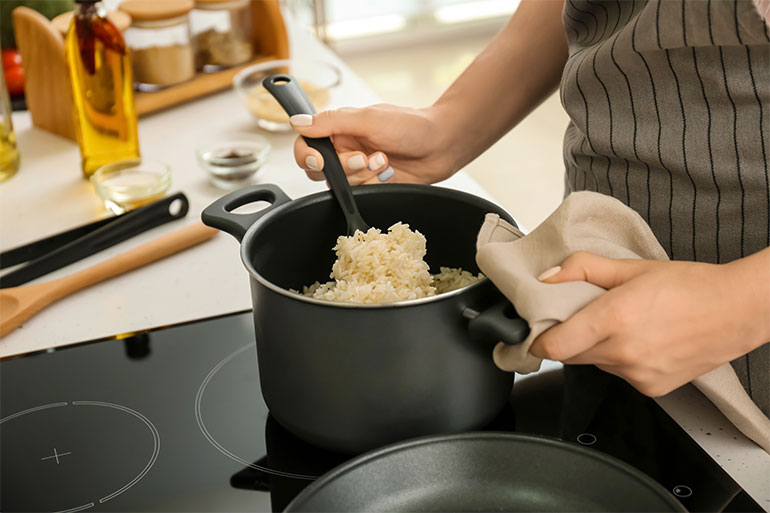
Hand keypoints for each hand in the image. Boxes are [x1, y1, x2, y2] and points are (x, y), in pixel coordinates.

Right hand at [290, 104, 456, 184]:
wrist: (441, 145)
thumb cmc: (411, 125)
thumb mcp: (369, 118)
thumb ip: (331, 121)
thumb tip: (297, 122)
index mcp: (339, 128)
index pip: (305, 144)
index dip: (307, 155)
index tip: (320, 160)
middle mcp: (344, 149)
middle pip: (319, 169)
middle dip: (342, 167)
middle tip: (363, 158)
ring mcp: (357, 169)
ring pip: (339, 184)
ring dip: (362, 174)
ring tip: (383, 161)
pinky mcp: (370, 185)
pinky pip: (358, 193)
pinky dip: (373, 183)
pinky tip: (388, 172)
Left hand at [529, 251, 769, 396]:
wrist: (737, 310)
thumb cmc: (689, 285)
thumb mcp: (630, 268)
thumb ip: (582, 269)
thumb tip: (548, 276)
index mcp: (612, 319)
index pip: (554, 346)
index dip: (538, 341)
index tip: (535, 331)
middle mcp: (623, 353)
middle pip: (570, 356)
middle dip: (567, 339)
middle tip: (581, 318)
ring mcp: (638, 375)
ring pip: (595, 365)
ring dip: (596, 349)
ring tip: (621, 325)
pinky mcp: (651, 389)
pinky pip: (619, 375)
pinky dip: (620, 361)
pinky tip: (641, 341)